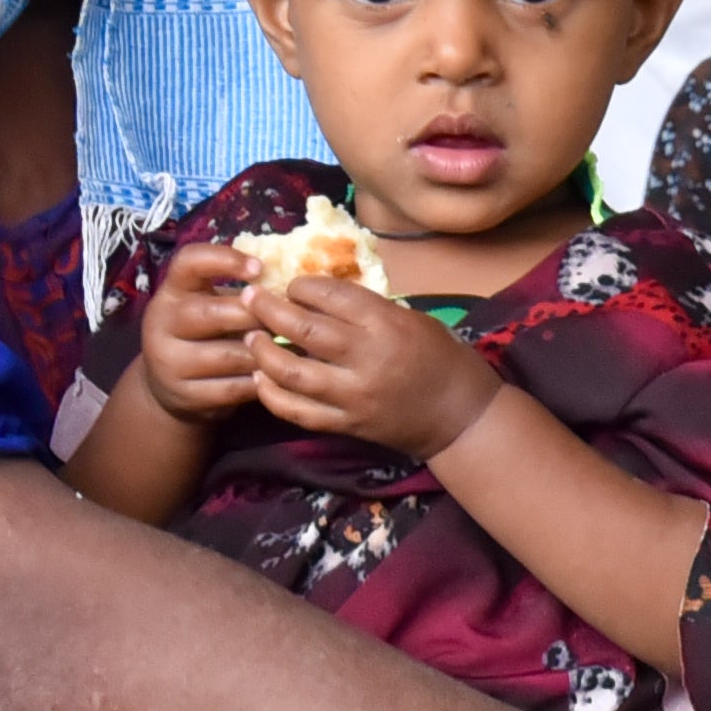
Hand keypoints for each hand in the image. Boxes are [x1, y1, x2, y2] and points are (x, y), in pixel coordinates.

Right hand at [133, 244, 272, 421]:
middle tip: (286, 318)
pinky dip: (257, 382)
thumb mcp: (212, 303)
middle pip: (211, 312)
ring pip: (227, 355)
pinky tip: (273, 376)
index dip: (225, 260)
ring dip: (262, 352)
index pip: (188, 261)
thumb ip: (241, 292)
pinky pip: (231, 388)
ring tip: (286, 348)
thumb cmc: (206, 332)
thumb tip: (294, 282)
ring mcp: (168, 361)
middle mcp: (162, 322)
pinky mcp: (183, 394)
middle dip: (254, 315)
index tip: (260, 268)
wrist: (169, 386)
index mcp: (172, 290)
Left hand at [248, 275, 505, 459]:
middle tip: (251, 299)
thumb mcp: (412, 319)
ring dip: (263, 353)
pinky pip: (298, 412)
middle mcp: (366, 357)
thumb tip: (319, 297)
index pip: (331, 296)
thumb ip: (368, 310)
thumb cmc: (441, 358)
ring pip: (292, 373)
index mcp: (386, 324)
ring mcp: (353, 395)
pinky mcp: (346, 424)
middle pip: (304, 329)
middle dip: (269, 311)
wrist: (460, 415)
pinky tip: (260, 380)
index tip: (291, 285)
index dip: (302, 287)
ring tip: (250, 338)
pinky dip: (273, 395)